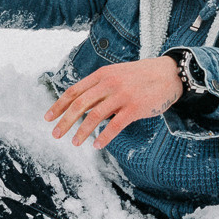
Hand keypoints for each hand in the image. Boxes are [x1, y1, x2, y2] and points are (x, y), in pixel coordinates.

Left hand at [46, 58, 183, 148]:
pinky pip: (115, 125)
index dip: (59, 105)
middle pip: (80, 104)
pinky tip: (97, 145)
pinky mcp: (135, 108)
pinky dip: (104, 137)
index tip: (48, 117)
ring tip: (74, 143)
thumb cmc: (141, 76)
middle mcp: (109, 84)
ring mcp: (122, 96)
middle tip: (55, 134)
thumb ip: (100, 88)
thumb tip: (82, 105)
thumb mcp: (117, 75)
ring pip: (95, 116)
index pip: (74, 91)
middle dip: (65, 121)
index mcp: (102, 75)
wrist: (170, 73)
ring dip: (82, 131)